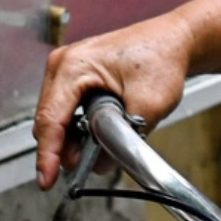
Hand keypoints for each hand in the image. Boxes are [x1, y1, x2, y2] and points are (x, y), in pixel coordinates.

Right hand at [32, 13, 193, 190]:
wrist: (173, 41)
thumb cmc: (162, 58)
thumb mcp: (148, 105)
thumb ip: (122, 139)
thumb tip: (99, 164)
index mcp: (74, 66)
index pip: (51, 119)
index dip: (48, 155)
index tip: (46, 180)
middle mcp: (63, 64)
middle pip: (48, 121)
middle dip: (64, 148)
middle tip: (91, 163)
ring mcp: (66, 69)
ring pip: (56, 118)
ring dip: (74, 138)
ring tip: (103, 142)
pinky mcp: (74, 76)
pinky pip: (66, 110)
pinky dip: (78, 127)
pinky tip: (98, 132)